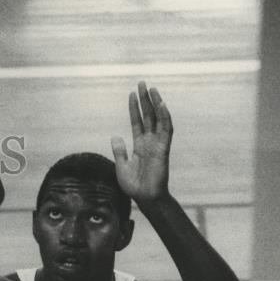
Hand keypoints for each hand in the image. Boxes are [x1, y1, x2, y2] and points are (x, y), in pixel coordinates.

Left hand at [111, 81, 172, 202]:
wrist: (144, 197)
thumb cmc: (134, 185)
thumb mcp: (121, 165)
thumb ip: (119, 150)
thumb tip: (115, 136)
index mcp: (139, 145)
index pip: (137, 121)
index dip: (134, 108)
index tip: (131, 94)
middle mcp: (150, 141)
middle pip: (148, 116)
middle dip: (145, 100)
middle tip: (142, 83)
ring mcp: (157, 144)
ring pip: (158, 119)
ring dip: (155, 103)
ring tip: (151, 88)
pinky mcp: (163, 148)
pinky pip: (165, 129)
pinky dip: (164, 116)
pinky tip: (161, 104)